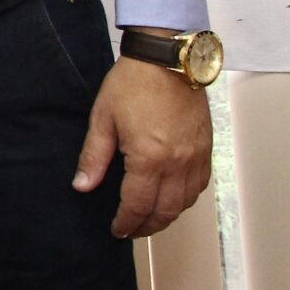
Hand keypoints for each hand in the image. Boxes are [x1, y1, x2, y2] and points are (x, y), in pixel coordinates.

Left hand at [73, 57, 211, 238]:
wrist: (166, 59)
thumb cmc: (133, 83)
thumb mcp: (103, 119)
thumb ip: (93, 157)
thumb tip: (82, 185)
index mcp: (149, 158)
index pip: (137, 205)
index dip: (126, 222)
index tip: (117, 230)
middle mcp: (177, 163)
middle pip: (165, 211)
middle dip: (147, 226)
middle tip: (132, 230)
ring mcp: (195, 156)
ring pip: (185, 201)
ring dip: (168, 216)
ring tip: (150, 218)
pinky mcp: (206, 147)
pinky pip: (200, 184)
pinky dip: (187, 198)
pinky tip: (174, 197)